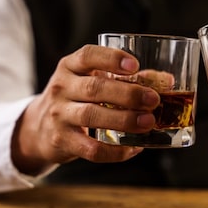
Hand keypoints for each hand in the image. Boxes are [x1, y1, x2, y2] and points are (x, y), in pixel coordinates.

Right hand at [11, 45, 160, 174]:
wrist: (39, 127)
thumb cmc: (77, 98)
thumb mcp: (92, 80)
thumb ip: (127, 79)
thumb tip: (167, 81)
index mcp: (71, 66)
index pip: (88, 56)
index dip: (112, 59)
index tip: (135, 65)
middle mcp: (62, 87)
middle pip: (94, 88)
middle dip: (128, 94)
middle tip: (153, 100)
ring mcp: (59, 115)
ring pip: (92, 116)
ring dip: (124, 120)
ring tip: (148, 122)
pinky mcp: (62, 141)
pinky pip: (90, 149)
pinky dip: (115, 151)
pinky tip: (134, 147)